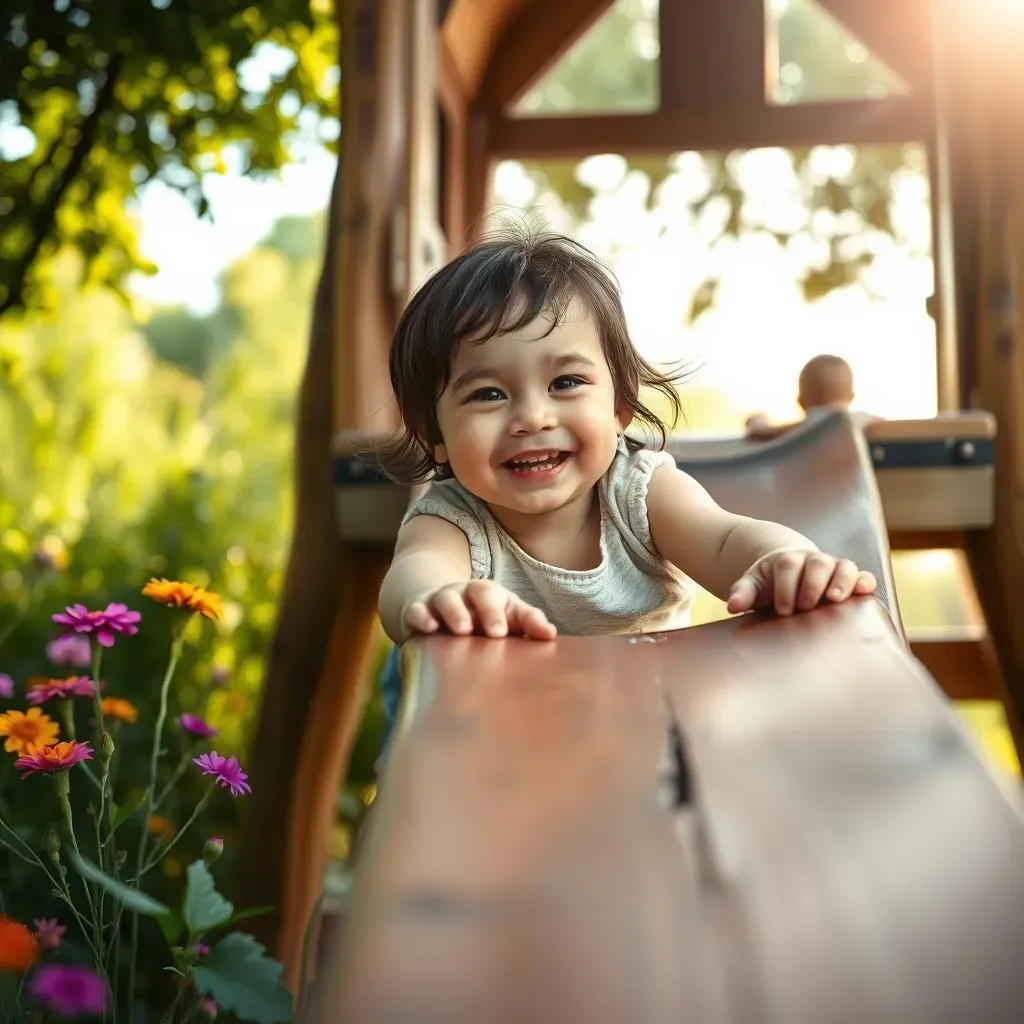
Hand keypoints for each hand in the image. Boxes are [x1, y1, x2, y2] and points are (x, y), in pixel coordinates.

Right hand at [400, 580, 556, 639]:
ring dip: (452, 613)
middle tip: (491, 633)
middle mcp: (463, 593)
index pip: (493, 595)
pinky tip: (426, 629)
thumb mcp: (507, 615)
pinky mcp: (416, 613)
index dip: (497, 612)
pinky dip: (419, 617)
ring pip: (444, 599)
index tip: (501, 633)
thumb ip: (529, 622)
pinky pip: (415, 611)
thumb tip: (550, 634)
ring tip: (460, 632)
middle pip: (472, 591)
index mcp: (486, 593)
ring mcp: (438, 601)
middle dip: (482, 611)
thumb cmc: (482, 616)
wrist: (439, 608)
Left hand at [726, 548, 876, 615]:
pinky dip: (864, 582)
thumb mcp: (754, 586)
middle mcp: (813, 560)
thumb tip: (732, 606)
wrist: (789, 576)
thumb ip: (743, 593)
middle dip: (811, 585)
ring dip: (842, 582)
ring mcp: (833, 568)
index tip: (781, 610)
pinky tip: (864, 592)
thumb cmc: (770, 584)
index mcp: (787, 560)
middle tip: (804, 608)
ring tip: (834, 600)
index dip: (785, 587)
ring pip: (843, 566)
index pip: (788, 566)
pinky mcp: (850, 579)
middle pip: (817, 563)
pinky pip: (862, 576)